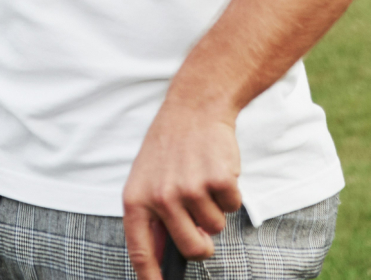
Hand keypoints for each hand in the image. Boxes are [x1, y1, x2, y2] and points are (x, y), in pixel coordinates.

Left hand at [122, 94, 242, 279]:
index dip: (151, 277)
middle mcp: (161, 197)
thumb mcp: (147, 179)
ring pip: (216, 227)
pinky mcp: (217, 179)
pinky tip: (216, 169)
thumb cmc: (170, 148)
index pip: (141, 251)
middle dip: (204, 245)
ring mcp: (190, 188)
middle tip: (203, 226)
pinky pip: (233, 206)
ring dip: (215, 209)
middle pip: (193, 249)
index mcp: (137, 199)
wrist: (194, 107)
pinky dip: (230, 192)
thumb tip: (160, 261)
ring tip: (203, 179)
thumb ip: (152, 217)